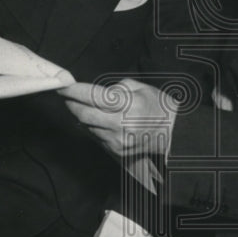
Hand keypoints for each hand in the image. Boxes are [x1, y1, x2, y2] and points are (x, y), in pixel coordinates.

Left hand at [59, 79, 175, 158]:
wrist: (174, 133)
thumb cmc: (158, 106)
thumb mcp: (140, 88)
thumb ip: (116, 88)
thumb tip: (95, 92)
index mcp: (127, 105)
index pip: (92, 96)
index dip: (74, 91)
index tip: (63, 86)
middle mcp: (120, 124)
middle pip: (83, 114)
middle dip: (71, 104)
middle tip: (67, 96)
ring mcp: (117, 140)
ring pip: (88, 126)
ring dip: (82, 116)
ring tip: (85, 106)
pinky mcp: (117, 151)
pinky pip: (96, 137)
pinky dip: (94, 127)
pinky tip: (100, 120)